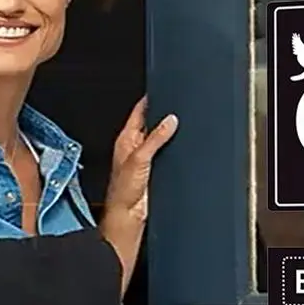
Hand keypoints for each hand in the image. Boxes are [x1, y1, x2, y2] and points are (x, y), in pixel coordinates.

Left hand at [104, 96, 178, 220]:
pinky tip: (180, 148)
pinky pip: (167, 154)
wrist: (128, 215)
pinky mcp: (155, 170)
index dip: (150, 100)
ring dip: (169, 136)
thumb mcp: (139, 158)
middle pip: (152, 125)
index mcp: (126, 139)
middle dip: (163, 117)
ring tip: (180, 127)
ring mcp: (146, 159)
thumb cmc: (123, 190)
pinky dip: (174, 150)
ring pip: (161, 140)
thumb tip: (170, 121)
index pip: (139, 111)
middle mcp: (135, 147)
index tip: (161, 90)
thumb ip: (155, 138)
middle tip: (176, 108)